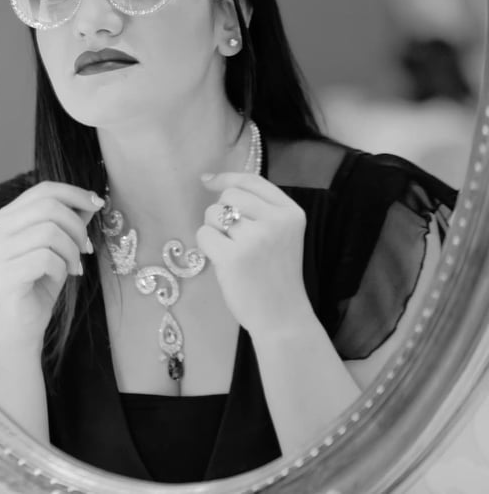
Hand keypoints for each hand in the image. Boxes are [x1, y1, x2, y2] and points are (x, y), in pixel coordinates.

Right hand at [0, 181, 103, 353]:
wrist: (23, 323)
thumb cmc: (41, 280)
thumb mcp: (60, 245)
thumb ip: (70, 220)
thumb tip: (92, 200)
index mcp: (8, 216)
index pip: (43, 190)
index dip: (75, 193)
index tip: (98, 204)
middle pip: (49, 206)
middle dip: (77, 226)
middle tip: (86, 247)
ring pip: (50, 232)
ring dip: (71, 250)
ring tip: (73, 266)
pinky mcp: (6, 273)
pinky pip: (47, 258)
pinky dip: (62, 268)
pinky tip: (59, 278)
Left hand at [196, 172, 311, 338]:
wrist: (282, 317)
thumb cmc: (275, 275)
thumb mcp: (280, 234)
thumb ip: (257, 208)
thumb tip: (209, 180)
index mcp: (291, 212)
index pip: (252, 180)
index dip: (226, 178)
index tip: (208, 182)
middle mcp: (276, 221)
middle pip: (229, 195)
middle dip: (221, 212)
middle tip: (232, 237)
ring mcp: (255, 238)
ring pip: (214, 213)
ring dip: (214, 230)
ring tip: (230, 250)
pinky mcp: (233, 257)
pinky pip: (204, 234)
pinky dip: (206, 246)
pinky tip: (222, 261)